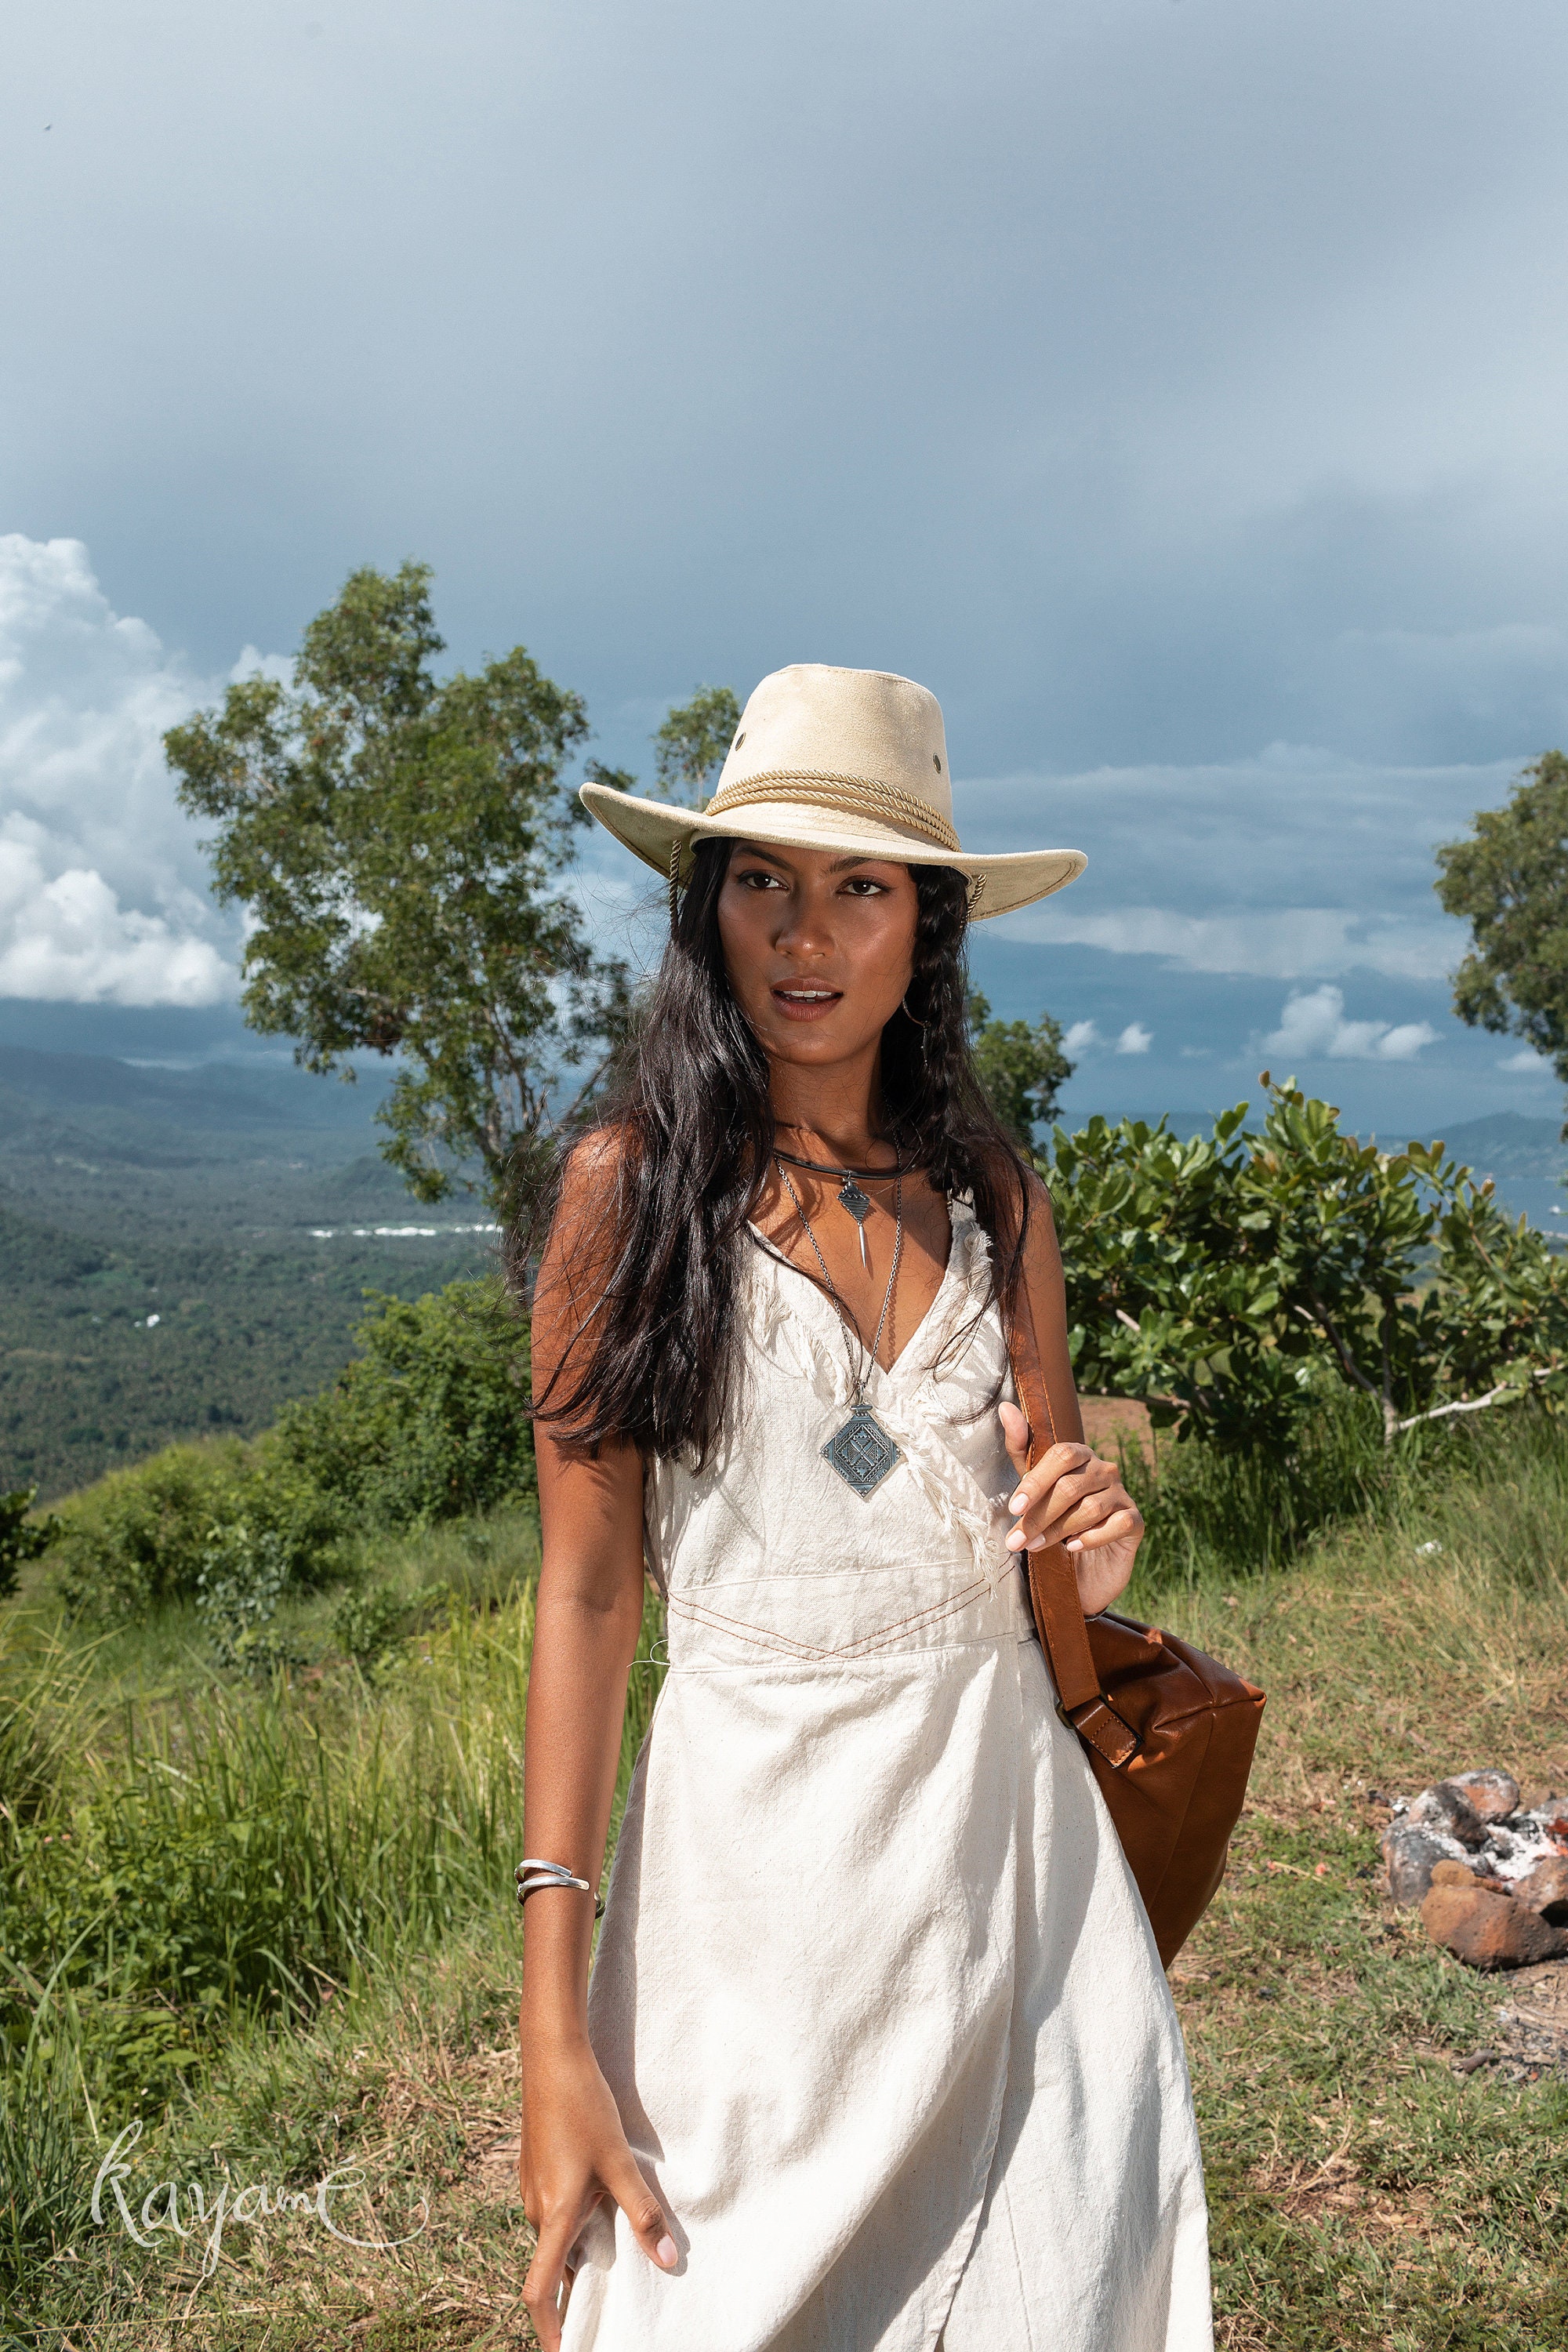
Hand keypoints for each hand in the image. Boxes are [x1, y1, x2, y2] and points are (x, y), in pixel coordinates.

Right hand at [521, 2037, 677, 2348]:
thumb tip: (666, 2260)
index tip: (565, 2349)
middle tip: (611, 2297)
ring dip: (580, 2246)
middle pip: (553, 2262)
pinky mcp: (535, 2167)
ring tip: (614, 2243)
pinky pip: (553, 2209)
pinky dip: (574, 2219)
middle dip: (577, 2284)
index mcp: (555, 2215)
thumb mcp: (620, 2163)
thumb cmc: (584, 2108)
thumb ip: (643, 2212)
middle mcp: (536, 2208)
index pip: (539, 2289)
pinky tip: (601, 2199)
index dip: (549, 2327)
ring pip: (556, 2233)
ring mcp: (532, 2186)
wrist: (552, 2057)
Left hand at [997, 1404, 1143, 1616]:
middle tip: (1016, 1541)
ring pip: (1091, 1508)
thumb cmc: (1055, 1517)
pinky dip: (1092, 1537)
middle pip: (1071, 1486)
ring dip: (1058, 1531)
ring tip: (1035, 1547)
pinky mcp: (1135, 1521)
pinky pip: (1118, 1524)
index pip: (1061, 1455)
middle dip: (1040, 1515)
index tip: (1014, 1509)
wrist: (1084, 1565)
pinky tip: (1072, 1547)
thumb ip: (1021, 1448)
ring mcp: (1122, 1495)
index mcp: (1080, 1456)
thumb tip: (1005, 1407)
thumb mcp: (1032, 1484)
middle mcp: (1104, 1470)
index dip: (1036, 1481)